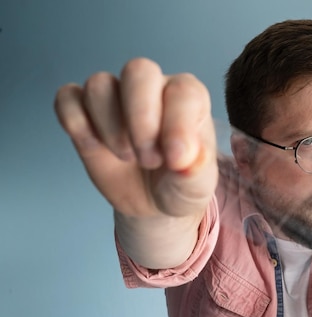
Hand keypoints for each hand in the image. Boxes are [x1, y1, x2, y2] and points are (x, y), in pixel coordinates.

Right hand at [54, 58, 217, 218]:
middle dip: (140, 119)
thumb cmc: (181, 183)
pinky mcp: (86, 112)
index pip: (183, 91)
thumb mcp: (197, 185)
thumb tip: (184, 157)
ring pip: (99, 84)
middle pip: (137, 71)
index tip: (175, 161)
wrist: (153, 202)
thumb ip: (196, 169)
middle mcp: (153, 87)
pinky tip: (95, 149)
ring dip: (110, 126)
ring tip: (127, 157)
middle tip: (150, 160)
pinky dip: (77, 124)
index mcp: (189, 97)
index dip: (177, 125)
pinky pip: (67, 98)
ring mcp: (117, 97)